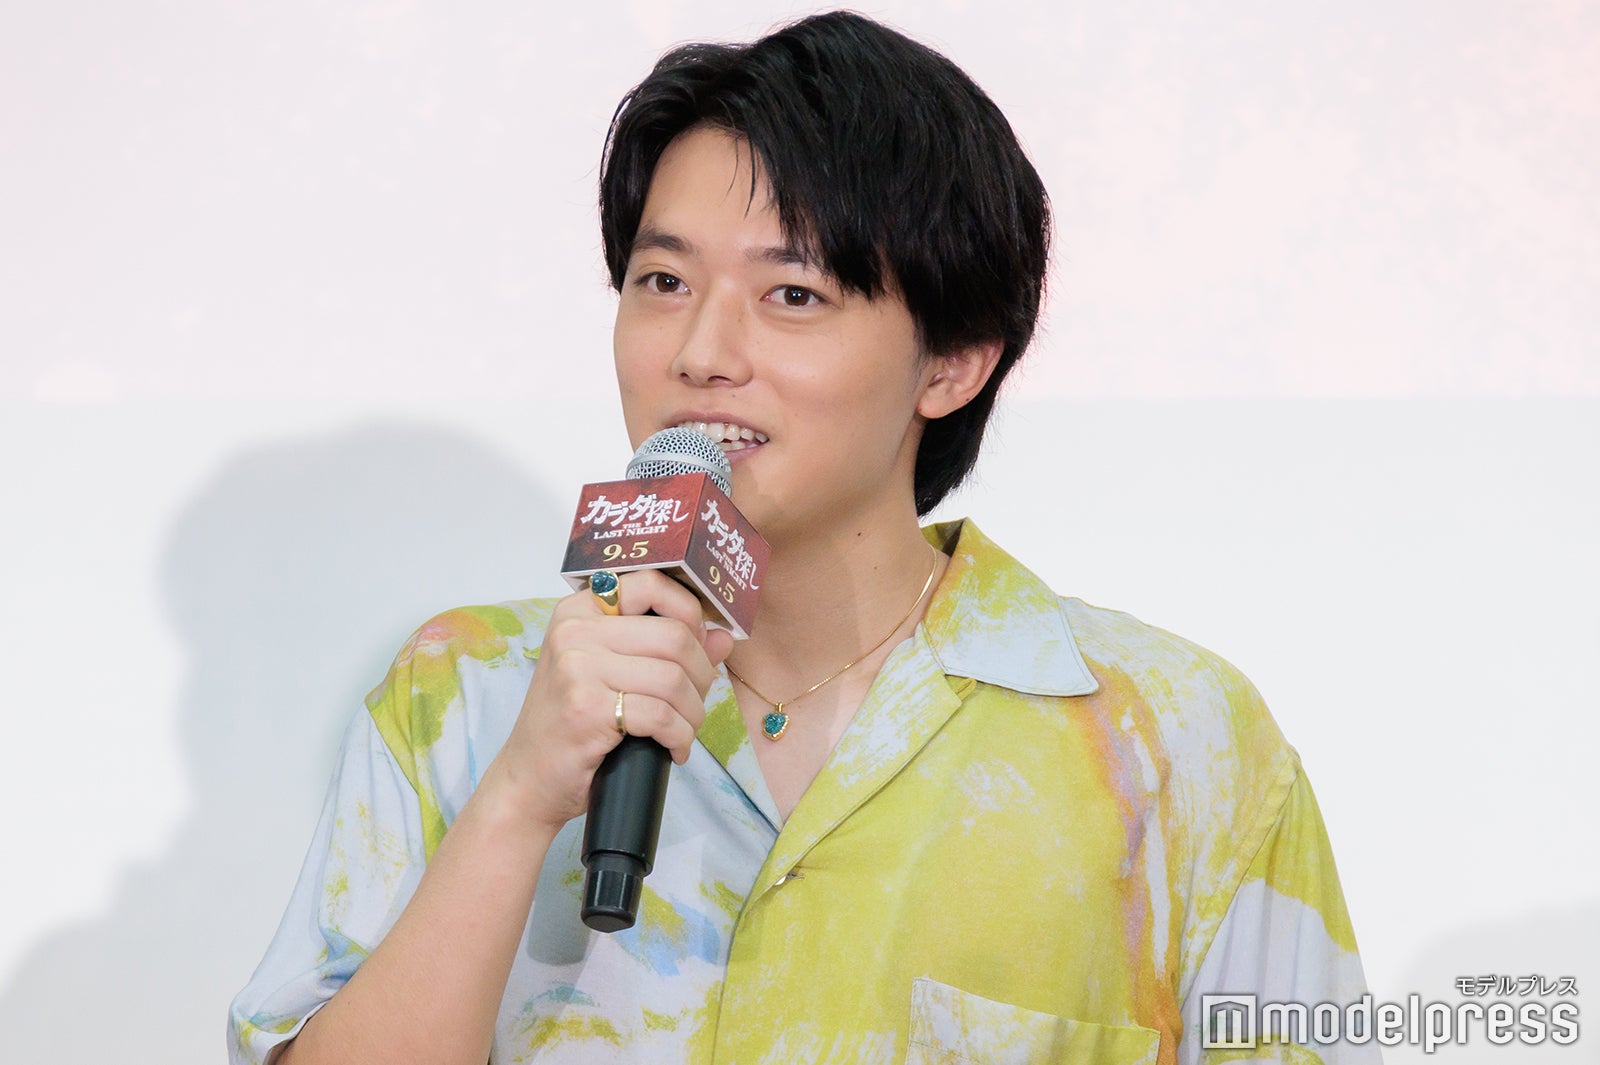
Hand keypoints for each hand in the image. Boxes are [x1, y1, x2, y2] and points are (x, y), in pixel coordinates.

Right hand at [492, 570, 734, 833]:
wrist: (529, 778)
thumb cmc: (574, 723)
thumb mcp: (614, 674)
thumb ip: (668, 649)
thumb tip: (723, 635)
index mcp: (580, 611)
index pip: (651, 584)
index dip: (690, 611)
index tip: (700, 644)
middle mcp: (575, 631)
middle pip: (674, 636)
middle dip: (701, 675)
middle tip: (695, 701)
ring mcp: (577, 668)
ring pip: (673, 678)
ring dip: (693, 712)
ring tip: (684, 730)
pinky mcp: (586, 709)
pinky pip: (661, 715)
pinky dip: (680, 737)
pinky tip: (674, 749)